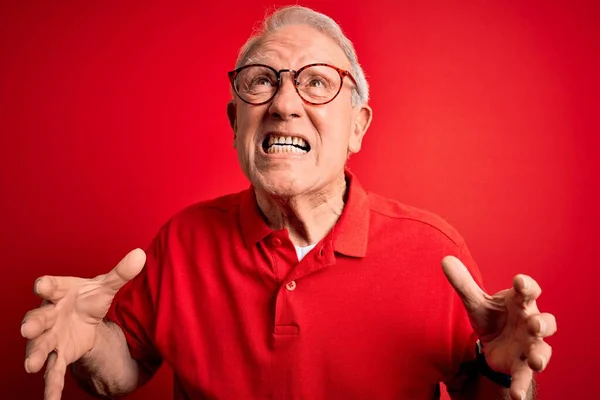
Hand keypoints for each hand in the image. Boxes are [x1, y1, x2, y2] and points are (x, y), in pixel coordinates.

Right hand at [21, 248, 145, 399]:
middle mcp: (49, 315)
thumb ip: (121, 273)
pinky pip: (54, 371)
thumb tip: (140, 254)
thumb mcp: (105, 286)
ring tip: (31, 366)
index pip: (50, 286)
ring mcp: (50, 337)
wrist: (84, 317)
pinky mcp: (59, 355)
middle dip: (33, 324)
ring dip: (34, 355)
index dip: (46, 286)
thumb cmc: (87, 298)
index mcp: (59, 292)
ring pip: (39, 346)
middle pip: (37, 319)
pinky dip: (52, 387)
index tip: (42, 285)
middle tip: (27, 330)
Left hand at [442, 256, 556, 399]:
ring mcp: (529, 346)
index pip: (529, 291)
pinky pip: (524, 376)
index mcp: (520, 303)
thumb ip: (463, 283)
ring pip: (542, 350)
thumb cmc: (493, 317)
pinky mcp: (521, 365)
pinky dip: (520, 385)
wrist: (495, 343)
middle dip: (542, 323)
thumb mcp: (476, 302)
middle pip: (544, 322)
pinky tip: (515, 395)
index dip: (526, 286)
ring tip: (535, 361)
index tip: (519, 281)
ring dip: (540, 355)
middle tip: (535, 323)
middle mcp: (530, 323)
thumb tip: (445, 259)